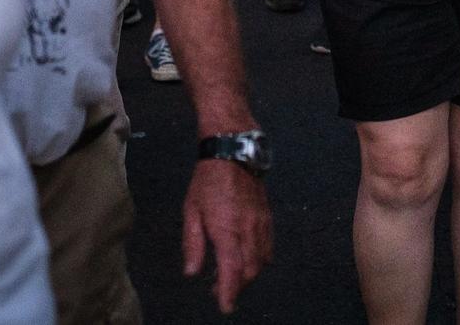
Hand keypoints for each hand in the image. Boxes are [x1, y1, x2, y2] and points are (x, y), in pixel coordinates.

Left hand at [183, 157, 272, 313]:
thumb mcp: (191, 210)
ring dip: (248, 275)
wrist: (234, 151)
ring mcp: (261, 223)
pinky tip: (249, 260)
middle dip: (237, 286)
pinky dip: (260, 260)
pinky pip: (269, 246)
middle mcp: (248, 230)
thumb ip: (192, 244)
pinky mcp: (268, 217)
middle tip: (219, 291)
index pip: (232, 270)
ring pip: (261, 261)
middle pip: (250, 270)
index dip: (229, 292)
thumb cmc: (207, 180)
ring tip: (231, 277)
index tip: (225, 307)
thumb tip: (192, 272)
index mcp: (226, 229)